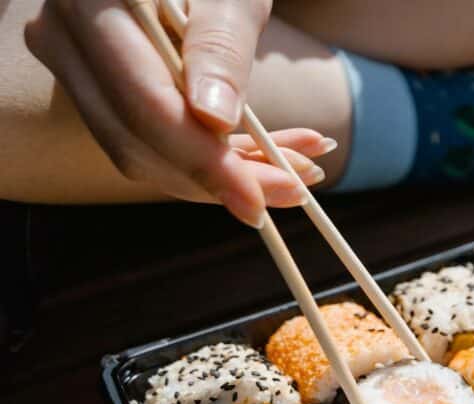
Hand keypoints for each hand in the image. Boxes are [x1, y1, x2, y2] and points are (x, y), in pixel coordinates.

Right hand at [25, 0, 325, 226]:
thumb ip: (220, 46)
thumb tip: (213, 120)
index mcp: (89, 1)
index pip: (145, 106)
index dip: (204, 162)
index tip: (259, 201)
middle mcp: (64, 35)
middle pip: (138, 141)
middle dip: (220, 179)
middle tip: (296, 188)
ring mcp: (73, 62)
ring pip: (143, 151)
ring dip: (222, 174)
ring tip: (297, 169)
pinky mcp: (96, 83)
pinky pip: (148, 138)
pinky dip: (210, 155)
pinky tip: (270, 155)